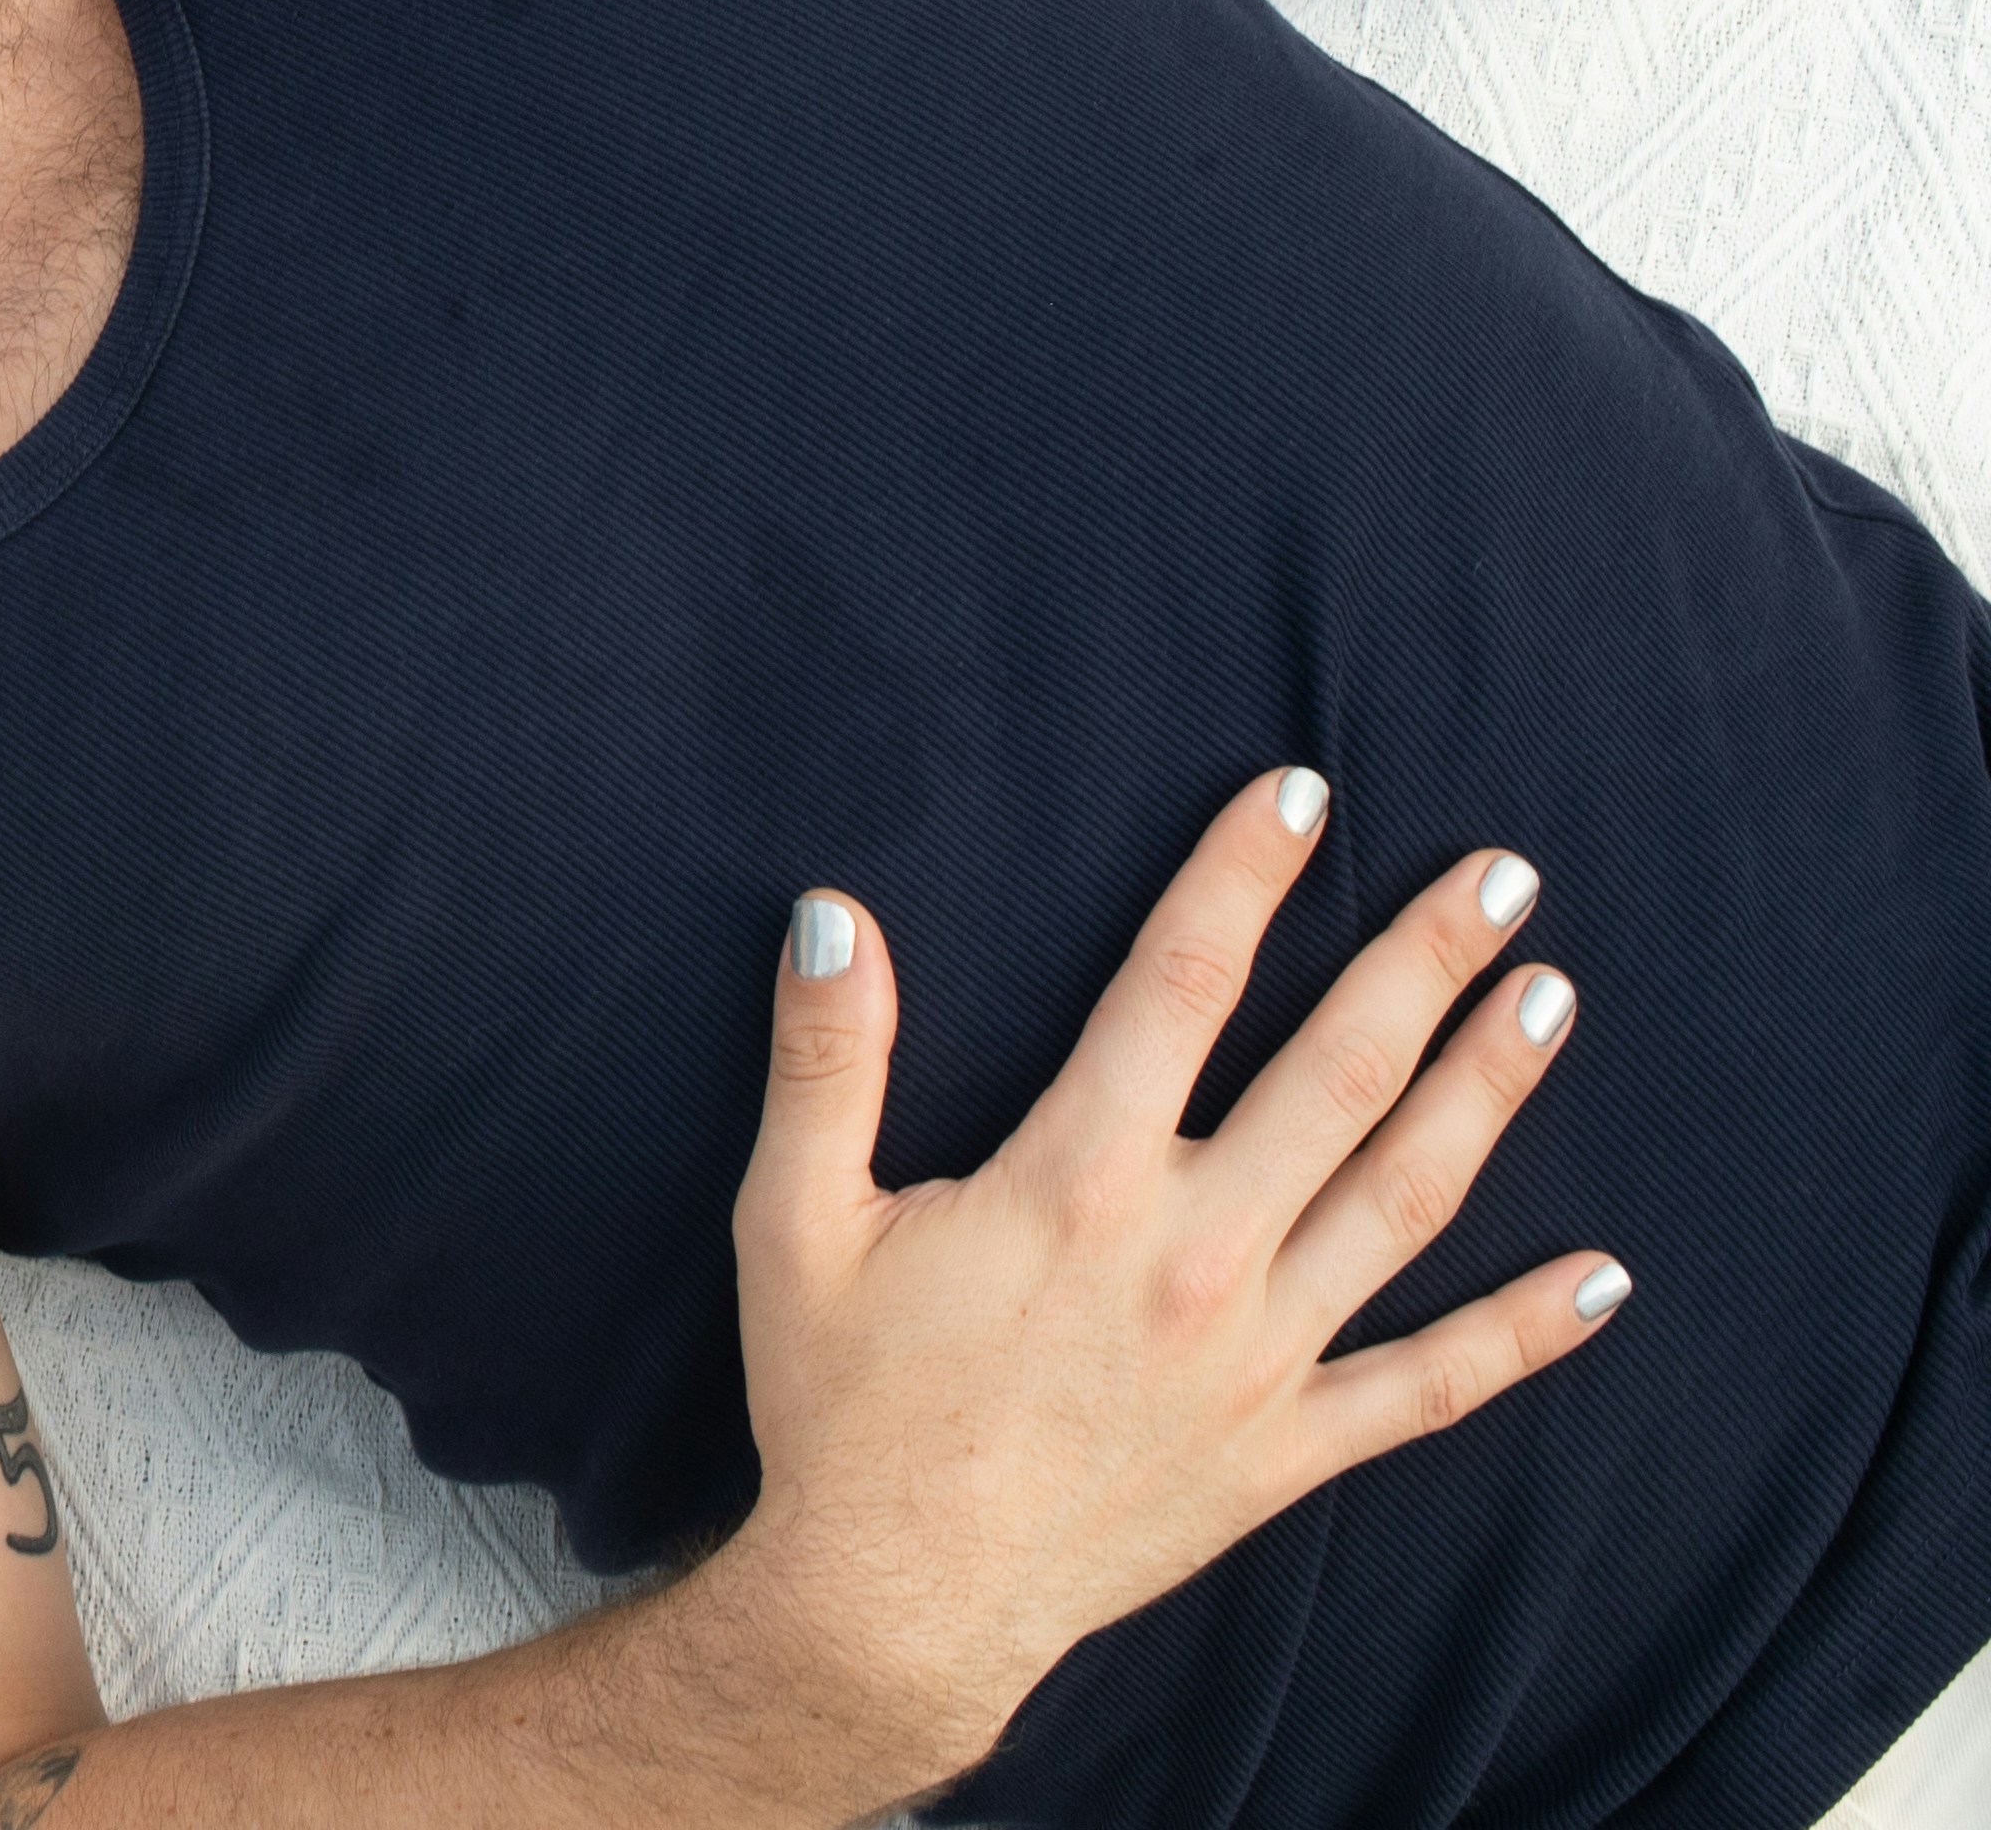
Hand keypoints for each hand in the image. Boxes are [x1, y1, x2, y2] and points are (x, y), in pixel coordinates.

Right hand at [693, 771, 1617, 1792]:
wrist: (896, 1600)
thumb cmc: (840, 1403)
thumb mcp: (793, 1219)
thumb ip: (824, 1060)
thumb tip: (834, 913)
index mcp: (1075, 1182)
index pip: (1178, 989)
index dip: (1242, 879)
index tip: (1306, 794)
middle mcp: (1193, 1253)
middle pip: (1335, 1075)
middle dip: (1424, 963)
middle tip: (1502, 874)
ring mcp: (1259, 1355)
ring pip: (1404, 1200)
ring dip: (1486, 1093)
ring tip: (1552, 1000)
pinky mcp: (1290, 1448)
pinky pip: (1433, 1384)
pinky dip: (1524, 1332)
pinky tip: (1602, 1275)